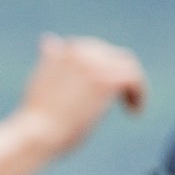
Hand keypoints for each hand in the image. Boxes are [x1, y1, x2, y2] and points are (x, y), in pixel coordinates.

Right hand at [13, 34, 147, 155]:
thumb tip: (49, 41)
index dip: (103, 68)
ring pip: (128, 66)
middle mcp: (80, 51)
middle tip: (123, 98)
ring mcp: (94, 64)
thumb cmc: (35, 117)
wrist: (37, 133)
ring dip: (132, 85)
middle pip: (113, 56)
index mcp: (64, 50)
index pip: (94, 50)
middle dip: (118, 76)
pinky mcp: (107, 81)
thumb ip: (51, 63)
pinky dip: (139, 95)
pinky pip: (134, 79)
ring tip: (131, 107)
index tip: (102, 91)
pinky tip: (134, 112)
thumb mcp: (40, 82)